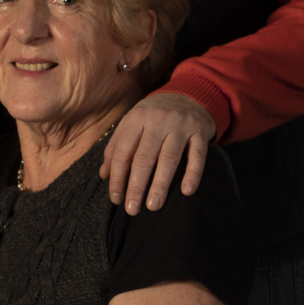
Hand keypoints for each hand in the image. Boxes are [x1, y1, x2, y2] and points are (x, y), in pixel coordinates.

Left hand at [101, 93, 217, 214]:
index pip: (122, 153)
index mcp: (136, 119)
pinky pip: (197, 156)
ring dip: (160, 184)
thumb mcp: (132, 123)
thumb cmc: (155, 116)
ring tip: (153, 206)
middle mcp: (158, 121)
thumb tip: (103, 175)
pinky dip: (193, 174)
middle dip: (136, 185)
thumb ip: (116, 147)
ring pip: (169, 158)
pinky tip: (187, 191)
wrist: (190, 95)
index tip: (116, 199)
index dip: (117, 178)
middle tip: (132, 209)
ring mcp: (180, 126)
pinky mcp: (200, 133)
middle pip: (144, 157)